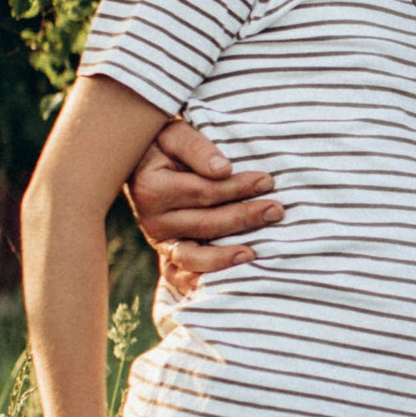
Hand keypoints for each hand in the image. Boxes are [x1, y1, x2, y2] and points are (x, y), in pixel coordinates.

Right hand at [126, 115, 282, 292]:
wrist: (139, 162)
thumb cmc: (163, 145)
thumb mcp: (175, 134)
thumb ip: (198, 149)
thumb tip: (224, 170)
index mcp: (152, 188)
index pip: (204, 192)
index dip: (237, 187)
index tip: (267, 180)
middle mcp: (152, 220)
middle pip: (205, 224)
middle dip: (244, 217)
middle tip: (276, 210)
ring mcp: (158, 241)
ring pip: (193, 256)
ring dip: (225, 257)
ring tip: (254, 253)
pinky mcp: (166, 254)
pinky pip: (179, 276)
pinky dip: (199, 282)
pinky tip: (225, 282)